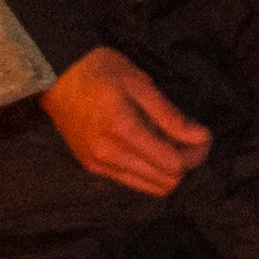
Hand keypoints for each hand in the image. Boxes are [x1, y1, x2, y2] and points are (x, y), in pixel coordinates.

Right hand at [45, 47, 215, 197]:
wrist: (56, 75)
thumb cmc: (101, 70)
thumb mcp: (140, 83)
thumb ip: (170, 115)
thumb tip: (200, 138)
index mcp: (122, 129)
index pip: (173, 163)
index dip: (196, 153)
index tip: (202, 134)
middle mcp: (108, 155)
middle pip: (165, 181)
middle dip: (185, 163)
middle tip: (189, 139)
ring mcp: (98, 164)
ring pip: (150, 187)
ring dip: (167, 169)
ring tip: (168, 142)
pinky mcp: (92, 166)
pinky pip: (132, 181)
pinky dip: (148, 170)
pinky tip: (147, 146)